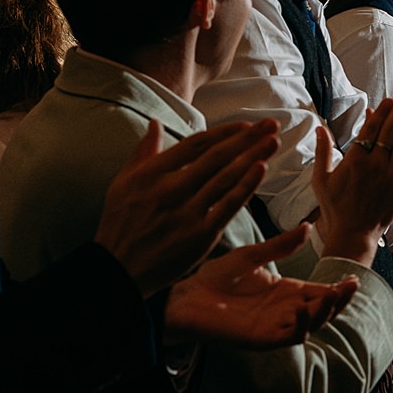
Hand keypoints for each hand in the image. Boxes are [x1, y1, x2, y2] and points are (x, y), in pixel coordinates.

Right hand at [93, 119, 280, 296]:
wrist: (119, 268)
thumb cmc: (121, 223)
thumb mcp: (123, 183)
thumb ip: (143, 152)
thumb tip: (155, 124)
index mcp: (151, 173)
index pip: (195, 144)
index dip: (224, 132)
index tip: (247, 124)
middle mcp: (169, 189)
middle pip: (216, 157)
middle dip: (247, 138)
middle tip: (271, 124)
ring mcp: (186, 212)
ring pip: (226, 178)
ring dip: (253, 156)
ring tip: (273, 141)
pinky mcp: (200, 234)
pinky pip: (228, 205)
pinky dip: (246, 186)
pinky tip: (261, 169)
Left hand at [163, 224, 360, 347]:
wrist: (184, 294)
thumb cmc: (214, 277)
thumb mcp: (252, 256)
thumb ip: (280, 245)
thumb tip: (308, 226)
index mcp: (286, 292)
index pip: (320, 291)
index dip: (338, 288)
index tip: (354, 278)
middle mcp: (285, 311)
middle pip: (322, 310)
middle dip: (339, 300)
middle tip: (351, 286)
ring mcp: (274, 326)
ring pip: (311, 325)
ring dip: (325, 313)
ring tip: (333, 297)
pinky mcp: (261, 338)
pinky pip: (288, 337)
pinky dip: (301, 327)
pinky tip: (304, 313)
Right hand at [312, 97, 392, 262]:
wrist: (353, 233)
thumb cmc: (335, 207)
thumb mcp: (321, 178)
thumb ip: (323, 151)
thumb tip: (319, 128)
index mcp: (354, 160)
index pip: (370, 129)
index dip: (381, 112)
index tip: (389, 100)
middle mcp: (374, 165)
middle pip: (390, 131)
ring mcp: (390, 176)